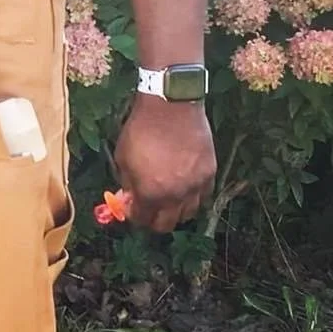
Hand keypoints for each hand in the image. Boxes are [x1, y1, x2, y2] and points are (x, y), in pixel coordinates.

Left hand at [112, 94, 216, 232]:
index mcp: (150, 193)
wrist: (170, 107)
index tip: (133, 210)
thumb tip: (129, 197)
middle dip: (155, 220)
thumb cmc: (141, 129)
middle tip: (149, 209)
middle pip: (167, 224)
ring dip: (176, 210)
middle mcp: (175, 196)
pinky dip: (193, 196)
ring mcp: (195, 186)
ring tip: (167, 197)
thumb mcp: (122, 156)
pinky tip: (184, 186)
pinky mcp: (210, 174)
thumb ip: (127, 182)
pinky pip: (203, 196)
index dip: (135, 217)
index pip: (143, 220)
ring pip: (188, 213)